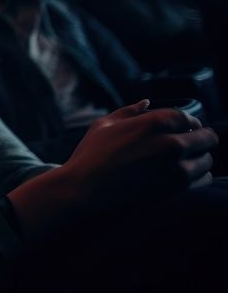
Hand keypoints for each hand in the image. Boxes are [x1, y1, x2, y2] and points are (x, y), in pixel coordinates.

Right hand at [8, 100, 217, 239]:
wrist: (85, 190)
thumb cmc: (91, 155)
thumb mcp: (104, 124)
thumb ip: (129, 111)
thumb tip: (146, 102)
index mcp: (154, 122)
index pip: (188, 118)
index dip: (187, 123)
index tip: (184, 129)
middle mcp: (171, 143)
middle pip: (207, 138)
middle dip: (200, 139)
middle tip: (189, 145)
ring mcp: (177, 168)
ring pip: (207, 160)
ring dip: (199, 159)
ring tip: (184, 162)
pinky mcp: (178, 189)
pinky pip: (203, 179)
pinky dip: (197, 176)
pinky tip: (181, 176)